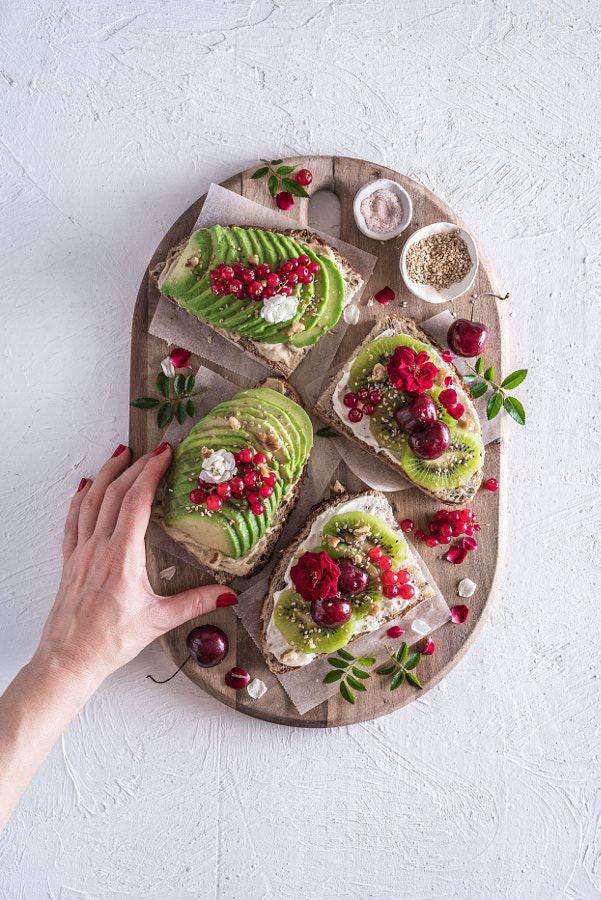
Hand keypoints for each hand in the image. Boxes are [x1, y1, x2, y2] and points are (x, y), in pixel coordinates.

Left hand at [36, 442, 231, 691]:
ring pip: (90, 501)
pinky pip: (73, 520)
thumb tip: (228, 593)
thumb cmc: (109, 642)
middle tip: (151, 451)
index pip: (136, 501)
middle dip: (134, 467)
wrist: (69, 659)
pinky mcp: (69, 561)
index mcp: (122, 557)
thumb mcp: (159, 621)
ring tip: (119, 455)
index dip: (151, 473)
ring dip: (106, 474)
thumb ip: (195, 602)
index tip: (164, 454)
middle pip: (114, 493)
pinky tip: (85, 487)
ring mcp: (80, 552)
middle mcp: (98, 547)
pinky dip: (80, 498)